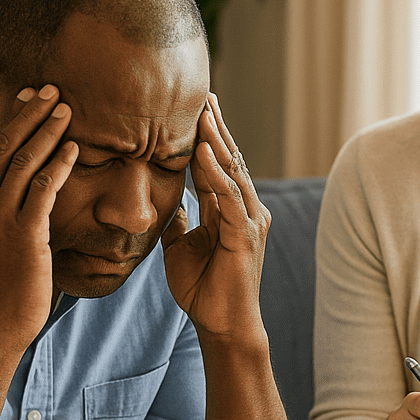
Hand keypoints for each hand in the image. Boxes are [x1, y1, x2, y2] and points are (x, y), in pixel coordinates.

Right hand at [0, 85, 77, 355]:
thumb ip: (3, 218)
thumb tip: (26, 200)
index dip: (11, 123)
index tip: (29, 99)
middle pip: (2, 148)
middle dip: (28, 115)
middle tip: (51, 90)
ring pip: (21, 163)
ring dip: (46, 132)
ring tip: (66, 109)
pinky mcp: (21, 236)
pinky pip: (41, 191)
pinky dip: (57, 165)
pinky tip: (74, 148)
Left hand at [161, 93, 270, 342]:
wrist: (221, 325)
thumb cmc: (203, 290)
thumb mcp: (181, 247)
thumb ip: (180, 221)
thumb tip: (170, 202)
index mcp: (231, 210)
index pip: (218, 164)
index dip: (206, 136)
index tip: (194, 108)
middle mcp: (245, 210)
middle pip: (229, 159)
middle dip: (215, 128)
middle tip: (202, 94)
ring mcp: (249, 221)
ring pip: (232, 172)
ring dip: (215, 141)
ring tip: (201, 113)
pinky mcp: (245, 235)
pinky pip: (229, 197)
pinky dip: (215, 173)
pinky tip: (200, 151)